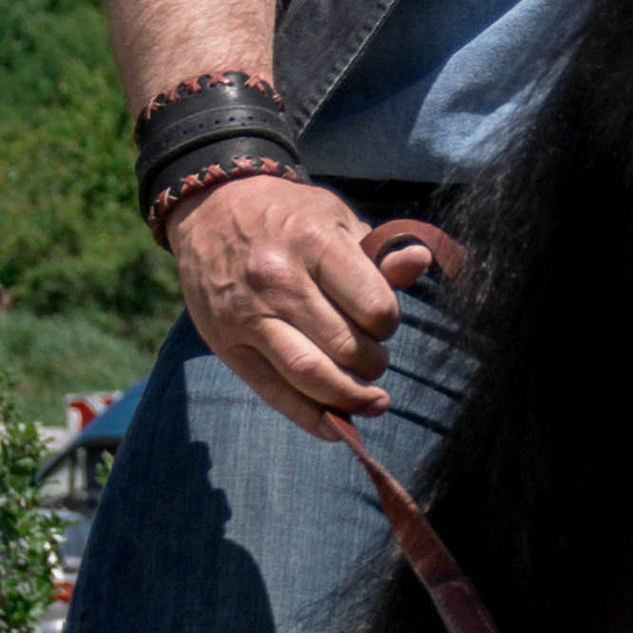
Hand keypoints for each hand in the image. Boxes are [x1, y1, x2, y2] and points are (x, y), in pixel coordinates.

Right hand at [167, 175, 431, 439]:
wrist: (211, 208)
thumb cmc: (288, 217)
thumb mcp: (336, 218)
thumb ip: (378, 251)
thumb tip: (420, 261)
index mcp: (314, 242)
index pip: (373, 308)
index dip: (388, 324)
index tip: (382, 322)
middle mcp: (278, 280)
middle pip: (346, 348)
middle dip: (372, 365)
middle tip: (373, 360)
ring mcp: (248, 315)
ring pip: (311, 376)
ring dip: (349, 398)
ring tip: (369, 399)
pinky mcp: (226, 344)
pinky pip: (275, 394)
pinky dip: (312, 417)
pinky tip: (336, 424)